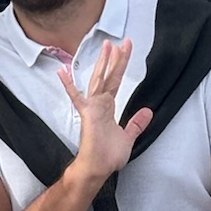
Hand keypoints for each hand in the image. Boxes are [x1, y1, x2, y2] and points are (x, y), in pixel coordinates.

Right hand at [59, 39, 152, 187]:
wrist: (98, 169)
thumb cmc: (108, 156)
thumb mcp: (128, 137)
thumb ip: (136, 124)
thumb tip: (148, 111)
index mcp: (108, 107)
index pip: (116, 81)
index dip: (121, 65)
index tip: (126, 49)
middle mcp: (100, 103)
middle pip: (109, 76)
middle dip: (115, 59)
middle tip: (120, 41)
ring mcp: (92, 107)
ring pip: (99, 80)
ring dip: (102, 63)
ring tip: (106, 46)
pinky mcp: (87, 114)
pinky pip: (77, 97)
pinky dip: (69, 85)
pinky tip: (62, 72)